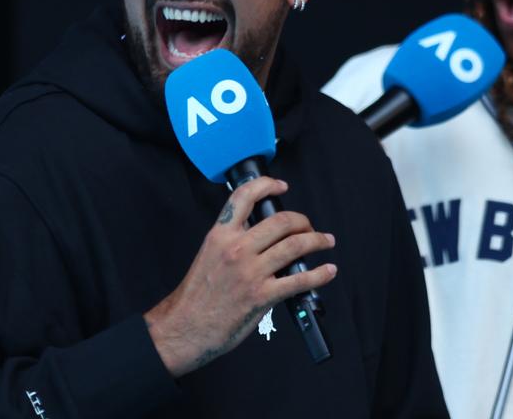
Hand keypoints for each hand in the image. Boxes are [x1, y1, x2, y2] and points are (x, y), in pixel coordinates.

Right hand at [144, 176, 337, 376]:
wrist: (184, 327)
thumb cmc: (196, 296)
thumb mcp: (208, 255)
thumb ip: (232, 239)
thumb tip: (258, 230)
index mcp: (220, 235)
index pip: (244, 197)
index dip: (267, 185)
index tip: (281, 186)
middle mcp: (236, 249)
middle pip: (281, 221)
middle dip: (303, 221)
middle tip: (309, 227)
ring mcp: (250, 272)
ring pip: (294, 245)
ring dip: (317, 241)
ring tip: (325, 242)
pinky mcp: (261, 296)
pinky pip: (299, 280)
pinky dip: (319, 274)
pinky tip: (327, 271)